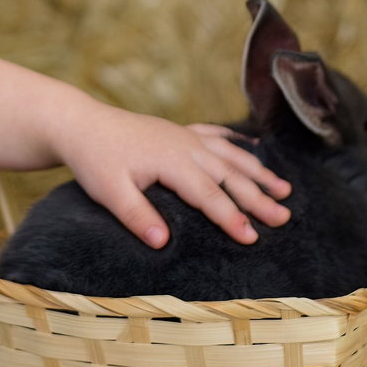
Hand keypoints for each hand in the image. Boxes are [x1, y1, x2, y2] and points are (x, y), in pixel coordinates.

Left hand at [54, 105, 291, 247]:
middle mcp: (186, 145)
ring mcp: (185, 136)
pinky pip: (217, 135)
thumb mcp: (108, 191)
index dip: (232, 217)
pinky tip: (255, 146)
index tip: (253, 238)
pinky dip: (238, 142)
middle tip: (285, 217)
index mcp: (172, 161)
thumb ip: (136, 216)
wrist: (80, 123)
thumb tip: (162, 243)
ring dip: (258, 172)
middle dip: (259, 198)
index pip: (209, 195)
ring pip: (231, 155)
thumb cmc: (94, 159)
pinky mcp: (179, 131)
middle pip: (230, 175)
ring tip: (285, 189)